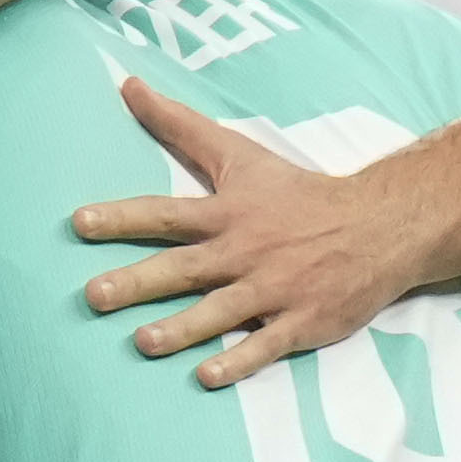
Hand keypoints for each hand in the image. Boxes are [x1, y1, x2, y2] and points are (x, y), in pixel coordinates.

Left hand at [71, 76, 450, 383]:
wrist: (380, 224)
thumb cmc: (300, 193)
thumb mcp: (241, 154)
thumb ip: (181, 127)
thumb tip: (128, 85)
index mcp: (228, 213)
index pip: (165, 214)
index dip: (122, 217)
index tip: (79, 223)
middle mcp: (246, 251)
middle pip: (184, 268)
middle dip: (138, 282)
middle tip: (94, 295)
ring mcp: (275, 289)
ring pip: (221, 312)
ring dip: (182, 328)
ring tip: (142, 342)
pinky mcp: (302, 321)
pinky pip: (266, 346)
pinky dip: (239, 361)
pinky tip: (206, 376)